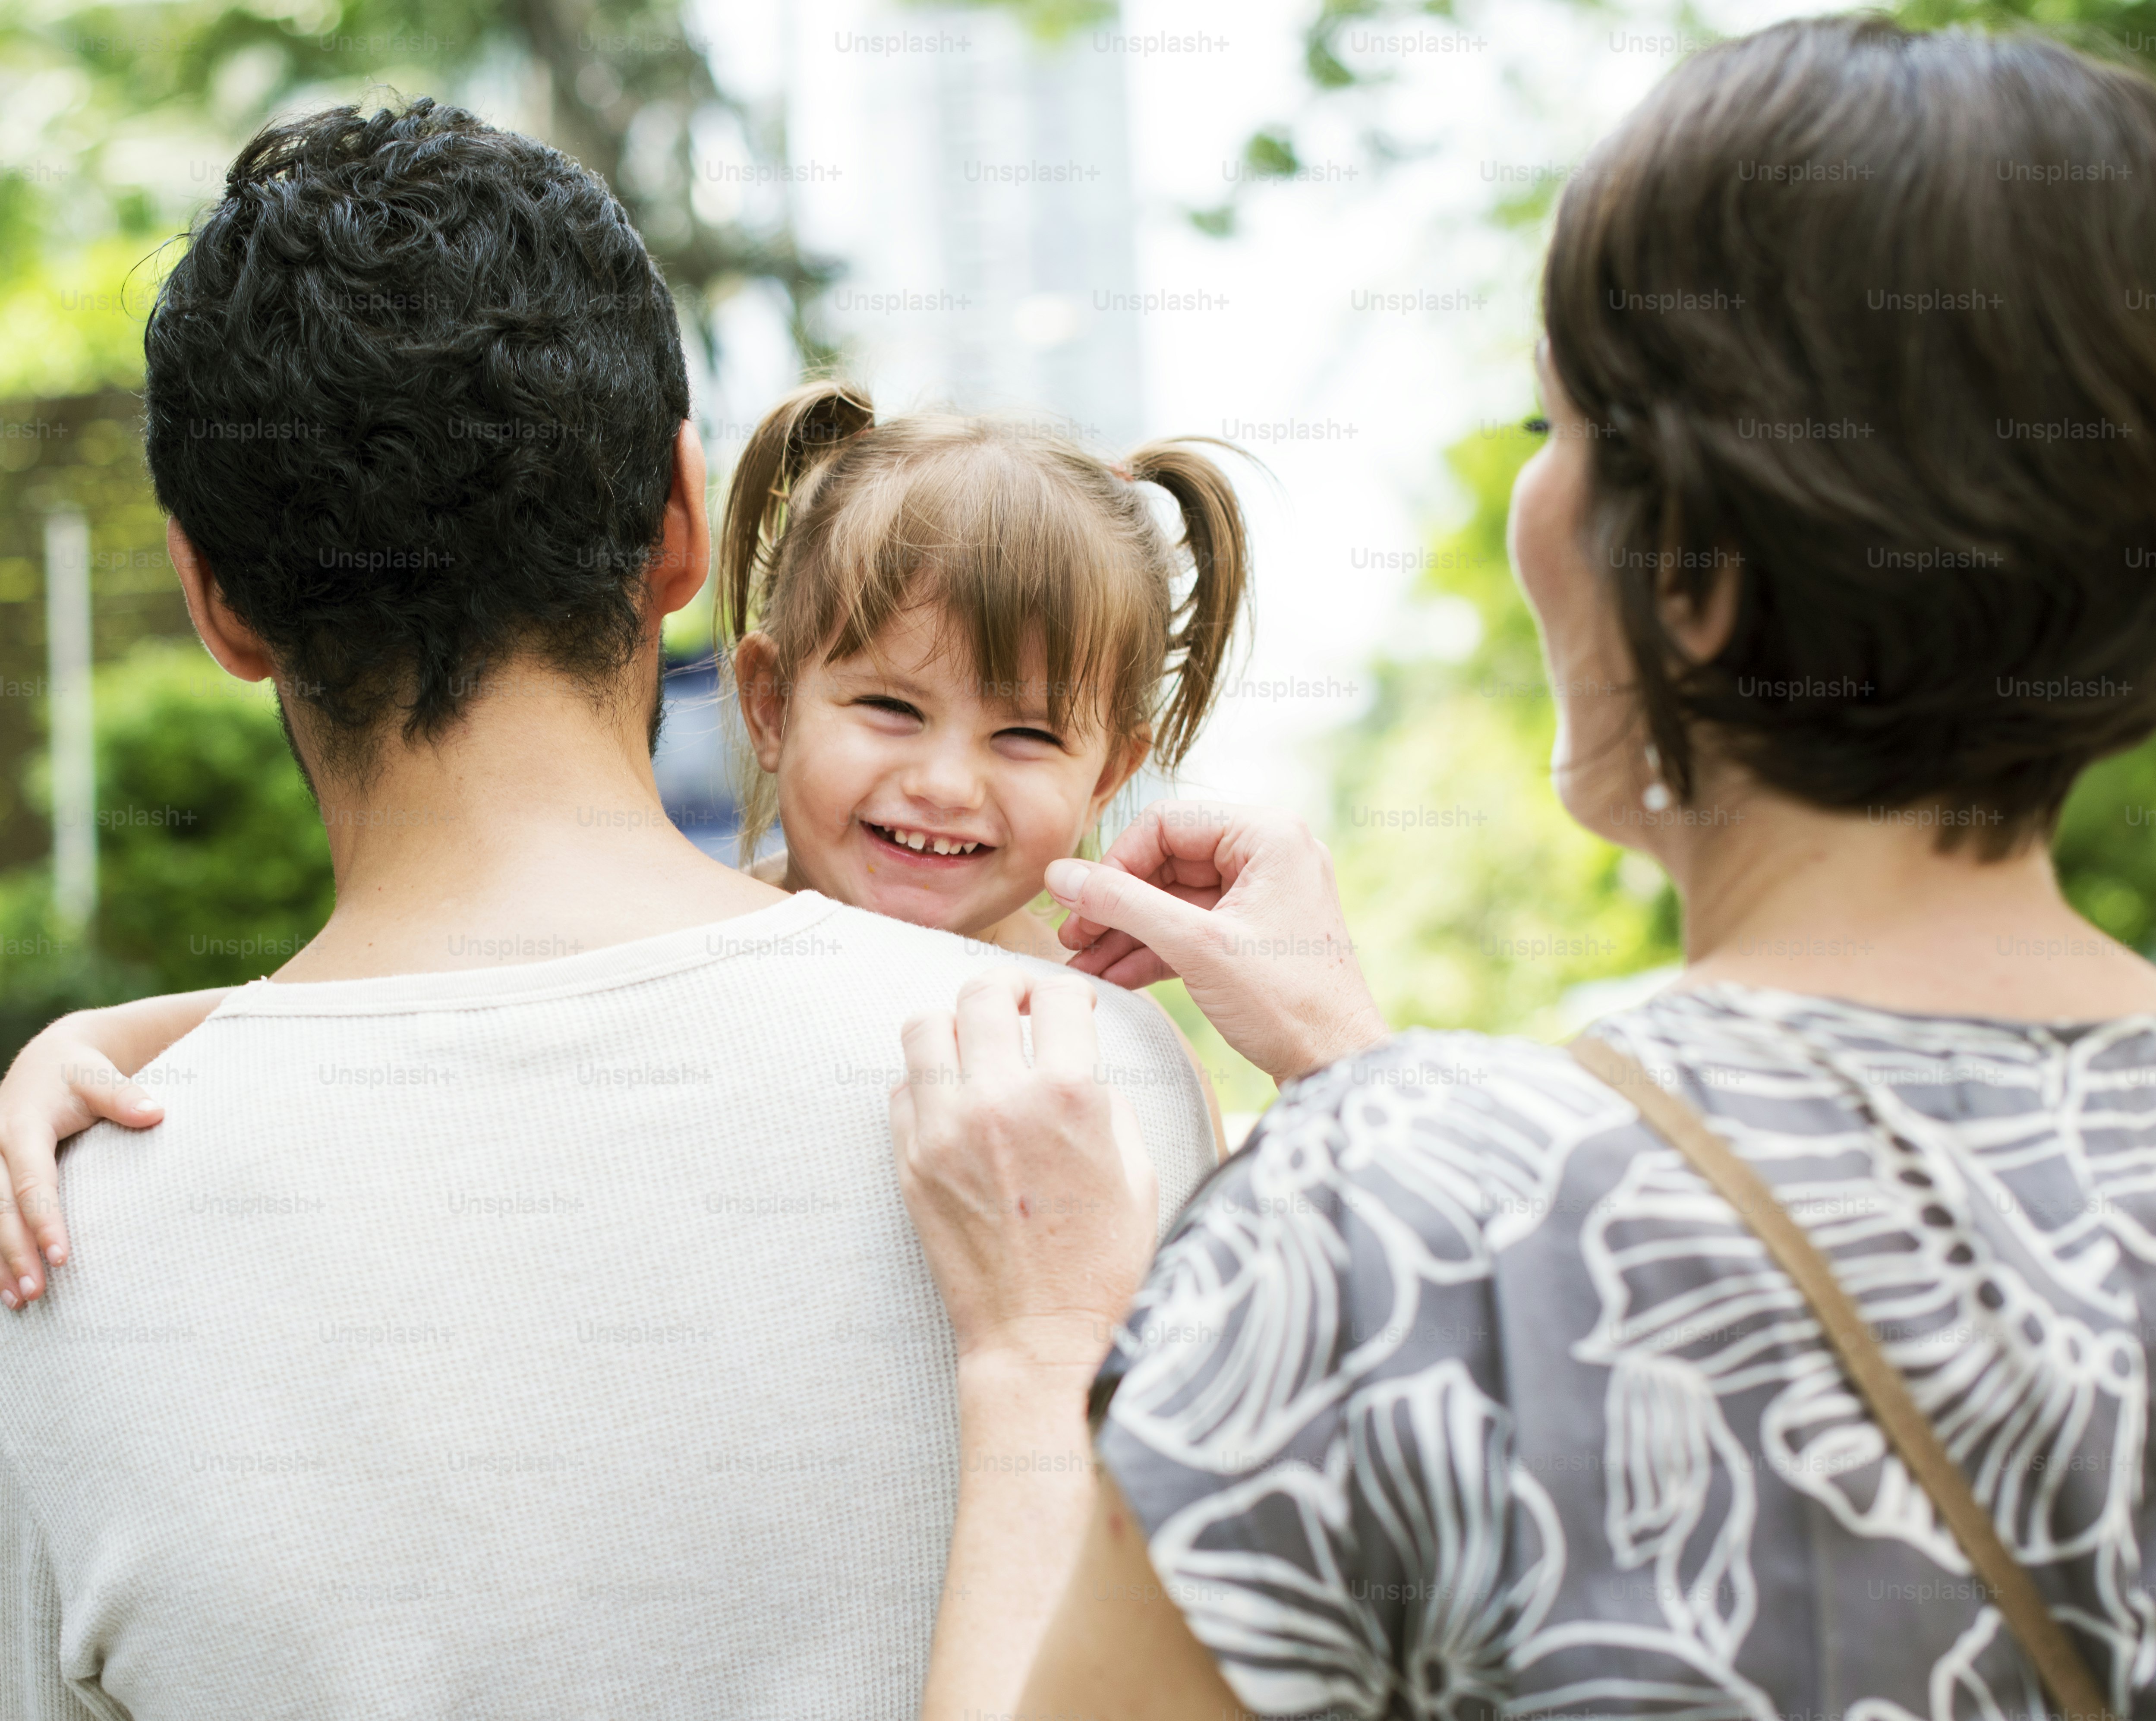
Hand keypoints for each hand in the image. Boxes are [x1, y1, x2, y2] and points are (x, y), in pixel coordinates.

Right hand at [0, 1018, 165, 1305]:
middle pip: (1, 1208)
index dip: (44, 1219)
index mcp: (21, 1127)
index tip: (62, 1257)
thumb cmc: (80, 1073)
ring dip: (0, 1261)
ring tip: (20, 1301)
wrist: (47, 1063)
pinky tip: (6, 1285)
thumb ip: (122, 1096)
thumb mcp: (98, 1076)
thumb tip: (156, 1114)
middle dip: (16, 1252)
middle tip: (36, 1293)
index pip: (32, 1180)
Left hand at [889, 969, 1157, 1371]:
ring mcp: (945, 1131)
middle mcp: (1000, 1101)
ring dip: (955, 1024)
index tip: (1071, 1006)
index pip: (1058, 996)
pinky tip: (954, 1101)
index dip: (1071, 993)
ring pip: (924, 1027)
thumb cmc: (1103, 1264)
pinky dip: (927, 1082)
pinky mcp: (911, 1163)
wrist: (1042, 1338)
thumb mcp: (1137, 1173)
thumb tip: (1081, 1066)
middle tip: (1019, 1005)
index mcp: (1068, 1096)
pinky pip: (902, 1090)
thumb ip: (1108, 1104)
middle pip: (983, 993)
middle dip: (1007, 986)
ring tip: (976, 1045)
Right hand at [1047, 800, 1389, 1085]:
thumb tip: (1057, 875)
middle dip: (1117, 904)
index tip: (1083, 903)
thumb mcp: (1195, 947)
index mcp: (1269, 835)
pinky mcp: (1256, 934)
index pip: (1167, 822)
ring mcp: (1264, 895)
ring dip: (1127, 932)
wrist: (1337, 1066)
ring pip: (1175, 900)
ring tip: (1082, 963)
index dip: (1117, 862)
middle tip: (1073, 937)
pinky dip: (1154, 950)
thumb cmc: (1285, 1003)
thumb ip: (1122, 904)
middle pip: (1168, 861)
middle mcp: (1270, 854)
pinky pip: (1193, 928)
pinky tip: (1113, 975)